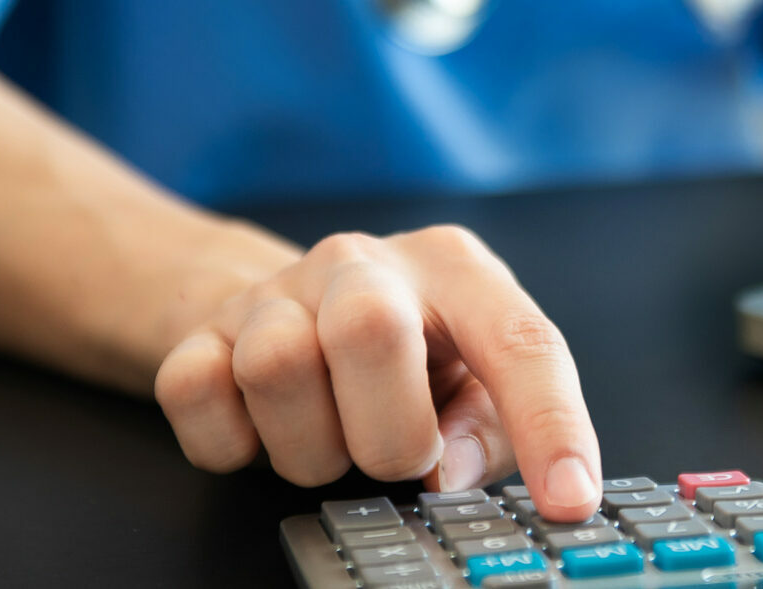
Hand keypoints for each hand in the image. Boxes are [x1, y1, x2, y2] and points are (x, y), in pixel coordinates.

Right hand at [153, 225, 603, 520]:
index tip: (568, 500)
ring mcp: (274, 291)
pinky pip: (195, 394)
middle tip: (397, 455)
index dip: (550, 426)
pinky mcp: (199, 329)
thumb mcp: (475, 384)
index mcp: (456, 270)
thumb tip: (450, 473)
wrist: (292, 306)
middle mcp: (363, 262)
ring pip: (275, 369)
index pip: (520, 342)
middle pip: (369, 329)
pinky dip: (232, 442)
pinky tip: (265, 430)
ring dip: (310, 446)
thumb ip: (489, 431)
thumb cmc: (410, 356)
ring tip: (332, 437)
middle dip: (389, 430)